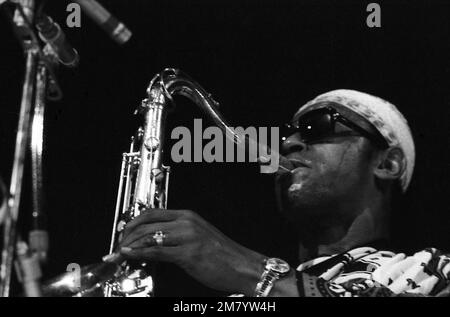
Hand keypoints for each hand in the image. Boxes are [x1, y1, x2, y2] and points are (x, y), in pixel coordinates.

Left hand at [117, 208, 266, 294]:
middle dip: (126, 234)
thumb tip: (152, 244)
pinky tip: (130, 255)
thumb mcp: (197, 238)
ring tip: (119, 254)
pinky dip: (139, 252)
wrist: (243, 266)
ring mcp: (188, 236)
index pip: (152, 213)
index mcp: (188, 216)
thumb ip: (176, 237)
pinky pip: (157, 250)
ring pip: (149, 235)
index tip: (123, 233)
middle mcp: (186, 222)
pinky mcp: (188, 253)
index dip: (133, 222)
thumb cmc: (223, 254)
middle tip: (117, 245)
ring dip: (129, 245)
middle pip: (146, 222)